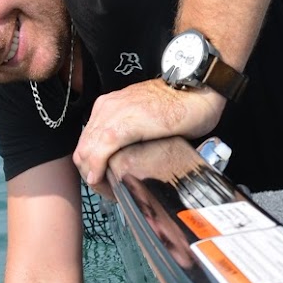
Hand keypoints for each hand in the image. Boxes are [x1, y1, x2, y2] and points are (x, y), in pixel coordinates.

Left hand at [73, 79, 224, 196]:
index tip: (106, 184)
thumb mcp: (147, 121)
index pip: (87, 143)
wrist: (200, 89)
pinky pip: (99, 153)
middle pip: (83, 151)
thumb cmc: (181, 105)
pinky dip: (98, 172)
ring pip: (86, 154)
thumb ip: (132, 135)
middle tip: (110, 193)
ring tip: (112, 192)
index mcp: (109, 106)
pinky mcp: (124, 125)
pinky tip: (105, 182)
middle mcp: (107, 108)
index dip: (91, 168)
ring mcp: (113, 114)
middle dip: (91, 177)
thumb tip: (126, 160)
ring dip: (95, 178)